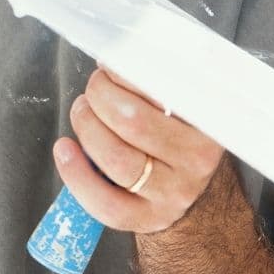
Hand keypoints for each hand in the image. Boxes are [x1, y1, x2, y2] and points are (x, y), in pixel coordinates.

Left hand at [54, 66, 224, 232]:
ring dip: (86, 127)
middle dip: (100, 97)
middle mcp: (195, 160)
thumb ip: (161, 81)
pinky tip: (65, 149)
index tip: (112, 66)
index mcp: (208, 121)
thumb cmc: (177, 136)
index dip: (127, 75)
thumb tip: (118, 55)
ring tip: (82, 112)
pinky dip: (75, 172)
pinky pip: (103, 201)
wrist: (190, 191)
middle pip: (133, 122)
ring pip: (115, 158)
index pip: (166, 90)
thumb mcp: (184, 104)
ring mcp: (172, 193)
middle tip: (94, 90)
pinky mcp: (145, 218)